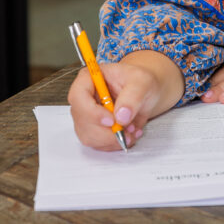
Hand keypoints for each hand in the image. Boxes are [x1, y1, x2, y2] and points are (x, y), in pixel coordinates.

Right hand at [68, 51, 183, 149]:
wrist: (145, 92)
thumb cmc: (140, 81)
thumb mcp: (142, 81)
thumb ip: (132, 96)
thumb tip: (121, 116)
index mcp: (89, 78)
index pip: (78, 97)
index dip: (92, 112)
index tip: (112, 120)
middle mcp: (84, 98)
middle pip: (82, 121)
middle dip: (107, 131)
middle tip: (128, 129)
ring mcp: (86, 116)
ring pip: (89, 137)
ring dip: (112, 139)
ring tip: (132, 130)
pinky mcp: (93, 130)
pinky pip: (98, 144)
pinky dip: (115, 144)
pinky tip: (129, 134)